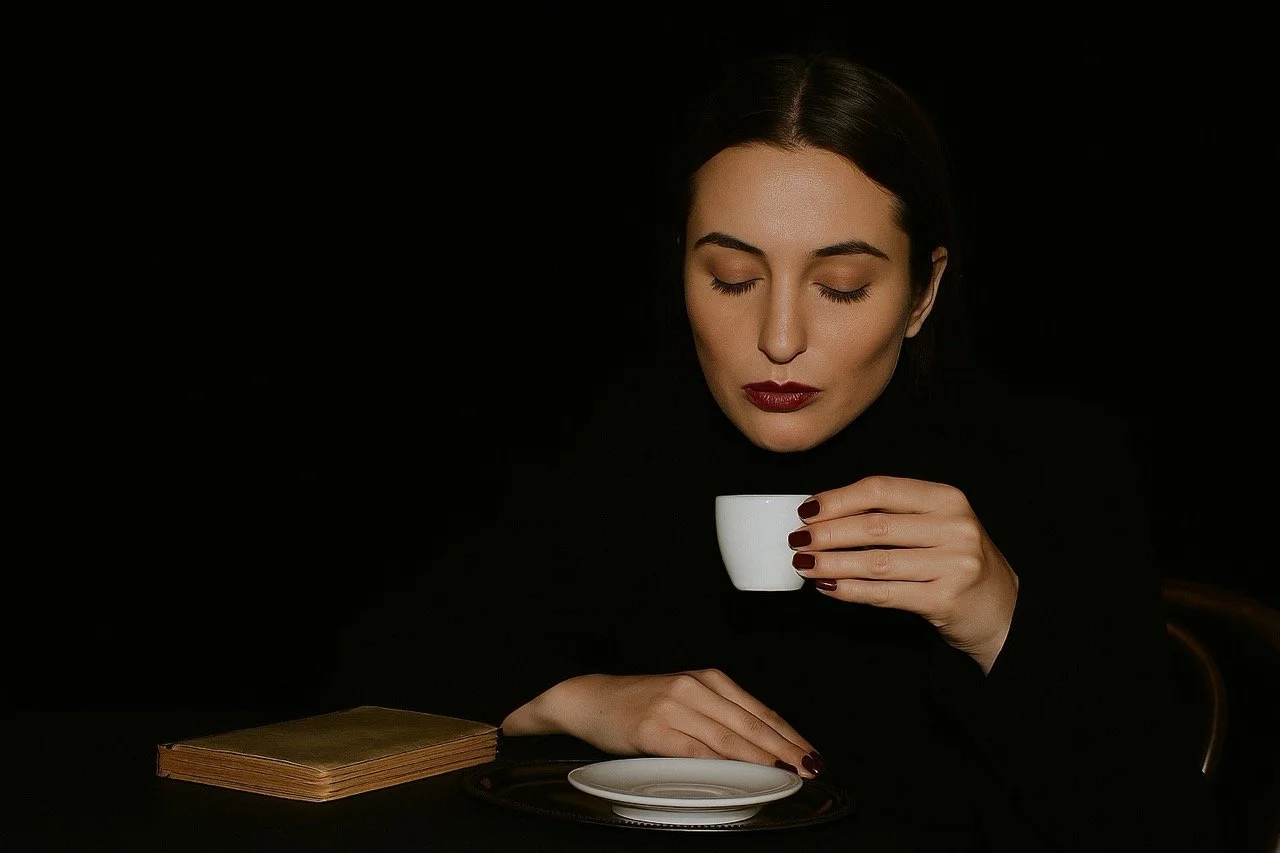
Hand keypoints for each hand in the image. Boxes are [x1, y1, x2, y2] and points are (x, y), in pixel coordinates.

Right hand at [500, 669, 824, 777]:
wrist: (591, 699)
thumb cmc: (641, 703)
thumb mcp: (685, 699)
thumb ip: (718, 716)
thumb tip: (761, 746)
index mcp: (707, 679)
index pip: (758, 710)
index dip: (787, 734)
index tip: (810, 754)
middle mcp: (694, 689)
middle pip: (749, 724)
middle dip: (784, 749)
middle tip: (809, 769)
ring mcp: (674, 708)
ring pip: (727, 738)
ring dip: (760, 759)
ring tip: (784, 774)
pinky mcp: (654, 729)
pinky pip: (695, 751)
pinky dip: (721, 765)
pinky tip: (739, 775)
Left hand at [791, 475, 1018, 672]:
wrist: (1000, 608)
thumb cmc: (955, 561)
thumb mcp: (935, 525)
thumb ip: (892, 515)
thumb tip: (824, 514)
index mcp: (947, 499)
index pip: (881, 490)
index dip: (838, 499)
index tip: (806, 510)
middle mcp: (954, 527)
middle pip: (875, 526)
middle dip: (827, 533)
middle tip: (797, 540)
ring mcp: (953, 564)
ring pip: (876, 562)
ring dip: (831, 563)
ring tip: (804, 564)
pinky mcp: (945, 599)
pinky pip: (885, 593)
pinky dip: (850, 590)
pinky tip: (828, 587)